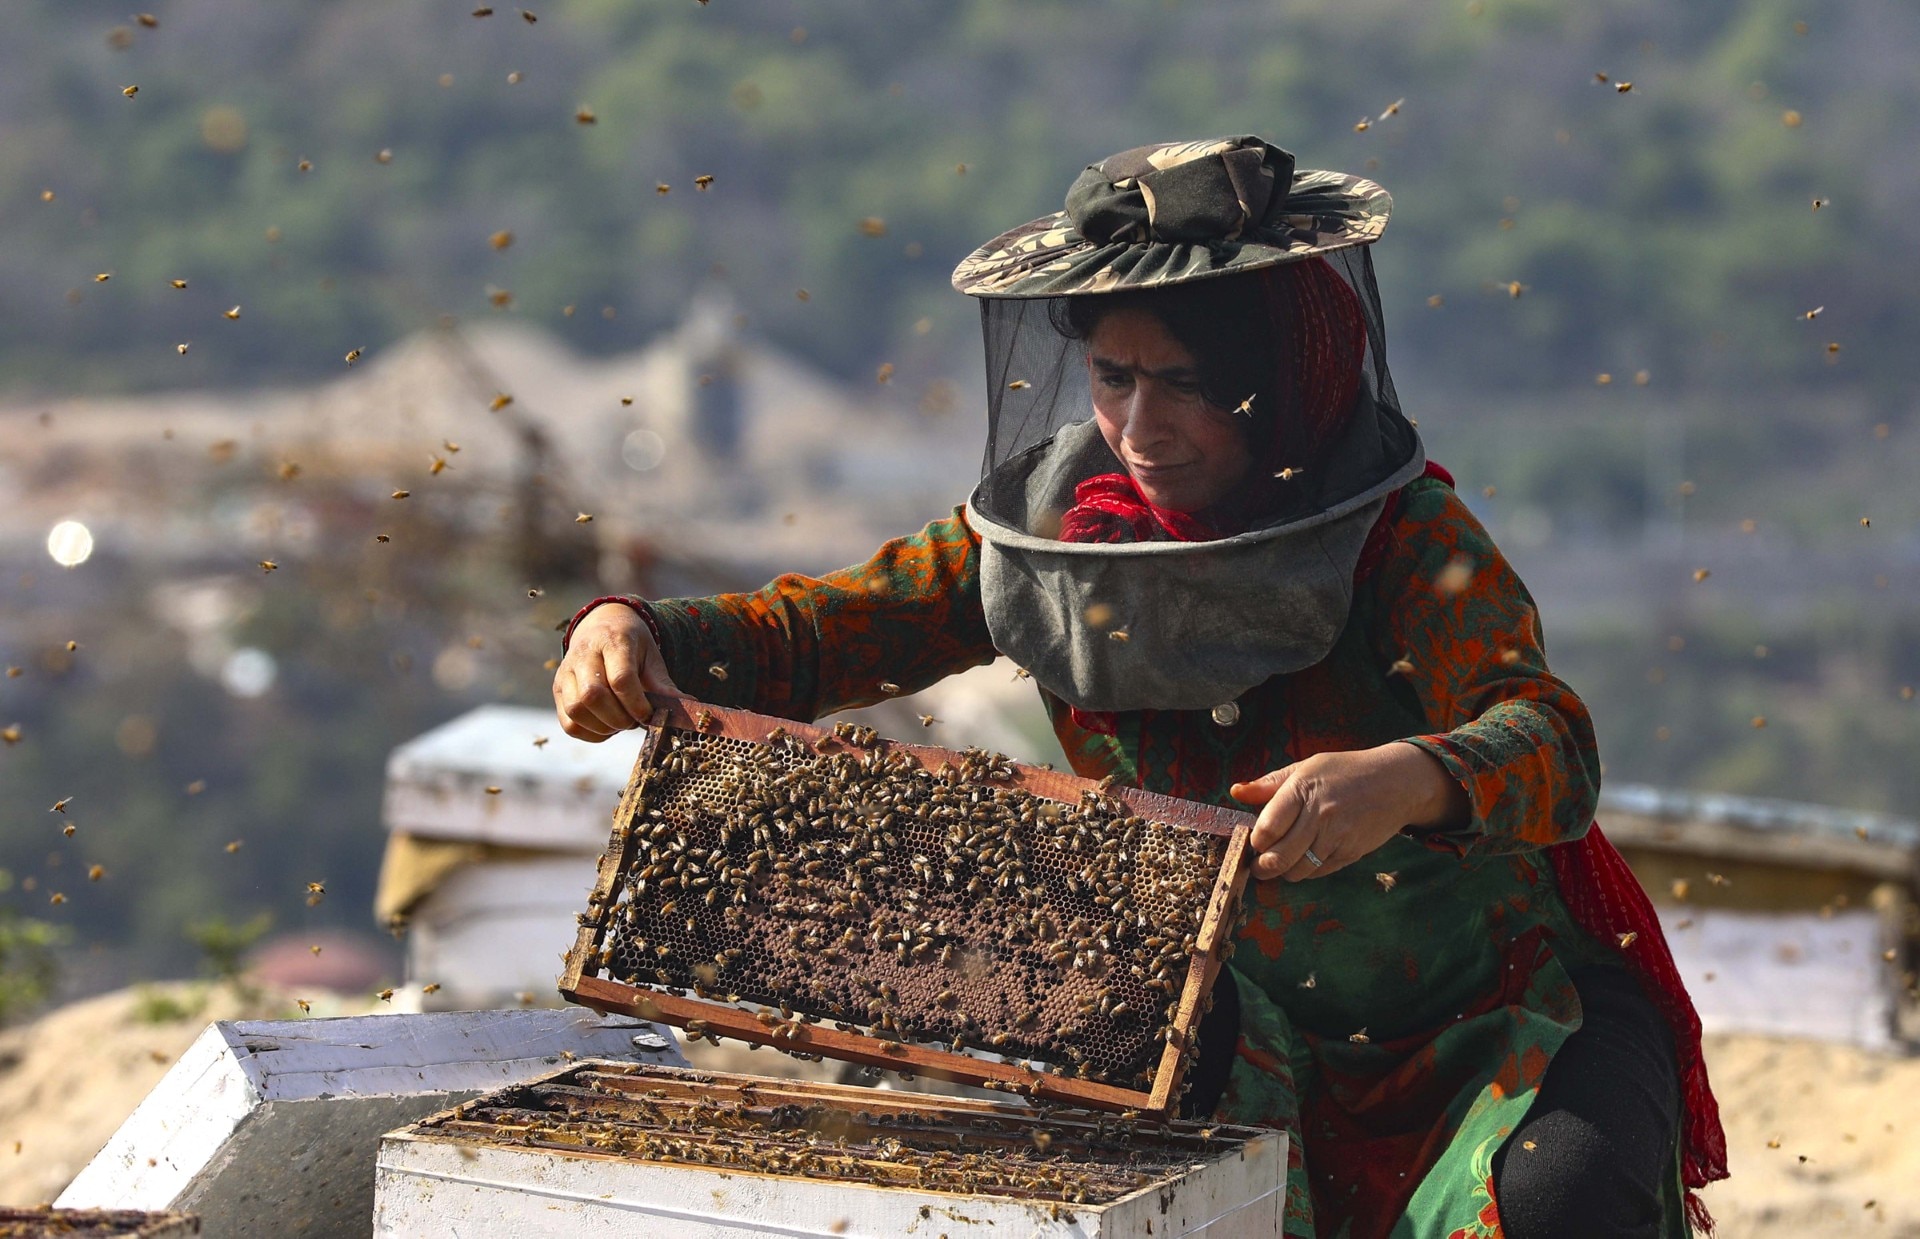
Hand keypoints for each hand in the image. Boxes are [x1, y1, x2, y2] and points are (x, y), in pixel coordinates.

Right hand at [552, 603, 682, 741]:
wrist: (602, 625)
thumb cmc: (632, 644)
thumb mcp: (652, 657)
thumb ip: (664, 685)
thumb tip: (690, 708)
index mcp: (613, 641)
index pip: (620, 678)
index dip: (636, 704)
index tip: (648, 715)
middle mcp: (583, 654)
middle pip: (592, 696)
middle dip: (619, 718)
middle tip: (635, 721)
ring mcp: (566, 671)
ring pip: (576, 710)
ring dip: (604, 727)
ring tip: (621, 722)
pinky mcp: (558, 688)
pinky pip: (568, 722)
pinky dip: (590, 733)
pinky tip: (607, 727)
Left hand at [1229, 743, 1468, 881]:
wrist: (1396, 783)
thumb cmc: (1346, 772)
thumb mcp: (1306, 768)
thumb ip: (1269, 784)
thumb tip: (1236, 791)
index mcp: (1302, 790)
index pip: (1267, 828)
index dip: (1254, 842)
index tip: (1251, 843)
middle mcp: (1320, 815)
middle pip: (1279, 857)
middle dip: (1262, 867)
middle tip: (1258, 866)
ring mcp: (1337, 837)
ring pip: (1298, 871)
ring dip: (1283, 872)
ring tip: (1279, 864)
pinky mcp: (1350, 853)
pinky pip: (1319, 872)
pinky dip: (1306, 872)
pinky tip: (1304, 860)